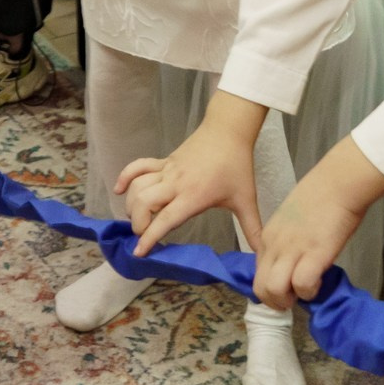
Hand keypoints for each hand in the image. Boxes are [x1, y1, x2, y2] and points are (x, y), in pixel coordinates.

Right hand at [118, 99, 269, 251]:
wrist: (228, 131)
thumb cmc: (237, 166)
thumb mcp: (246, 200)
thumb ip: (253, 229)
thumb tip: (263, 253)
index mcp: (194, 196)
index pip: (166, 219)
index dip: (150, 237)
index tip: (139, 252)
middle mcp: (175, 183)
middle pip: (144, 202)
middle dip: (138, 223)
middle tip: (143, 235)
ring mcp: (167, 170)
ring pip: (137, 186)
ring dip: (131, 204)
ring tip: (136, 219)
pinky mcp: (164, 160)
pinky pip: (138, 167)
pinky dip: (125, 177)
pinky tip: (119, 190)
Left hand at [249, 143, 383, 308]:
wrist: (337, 183)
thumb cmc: (320, 196)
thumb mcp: (291, 219)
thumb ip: (287, 240)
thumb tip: (295, 260)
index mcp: (268, 237)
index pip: (257, 273)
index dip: (271, 287)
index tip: (287, 288)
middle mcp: (274, 245)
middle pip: (260, 287)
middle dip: (275, 302)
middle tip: (294, 299)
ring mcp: (292, 250)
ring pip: (274, 290)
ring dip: (288, 300)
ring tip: (305, 294)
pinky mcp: (313, 254)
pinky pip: (302, 285)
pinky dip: (309, 292)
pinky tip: (319, 283)